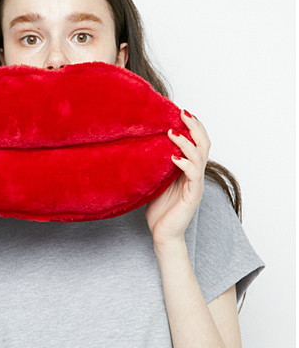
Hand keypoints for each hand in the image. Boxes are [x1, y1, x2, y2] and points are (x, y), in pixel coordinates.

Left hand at [145, 111, 210, 251]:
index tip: (179, 112)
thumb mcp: (155, 182)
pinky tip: (172, 157)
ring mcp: (196, 184)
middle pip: (203, 143)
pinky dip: (184, 163)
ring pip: (199, 155)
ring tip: (172, 133)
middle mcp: (195, 175)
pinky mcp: (193, 195)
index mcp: (188, 170)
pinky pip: (193, 174)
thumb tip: (145, 147)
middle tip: (182, 113)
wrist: (162, 235)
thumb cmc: (159, 211)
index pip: (196, 142)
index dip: (192, 127)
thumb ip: (157, 166)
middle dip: (194, 126)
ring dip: (186, 142)